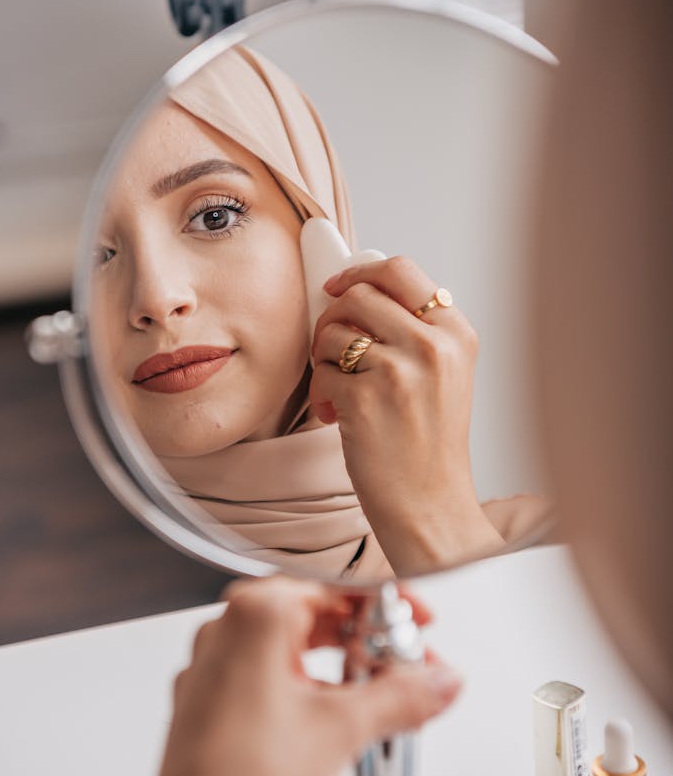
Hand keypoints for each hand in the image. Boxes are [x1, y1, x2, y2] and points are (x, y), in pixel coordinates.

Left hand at [131, 577, 460, 775]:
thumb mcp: (342, 731)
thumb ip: (400, 696)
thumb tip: (435, 680)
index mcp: (254, 617)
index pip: (336, 586)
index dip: (388, 602)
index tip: (417, 619)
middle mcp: (223, 634)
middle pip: (312, 613)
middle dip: (366, 638)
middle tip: (405, 661)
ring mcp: (210, 671)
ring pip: (289, 648)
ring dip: (339, 666)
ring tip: (377, 695)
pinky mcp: (207, 707)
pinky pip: (265, 678)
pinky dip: (306, 689)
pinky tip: (334, 720)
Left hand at [310, 257, 503, 572]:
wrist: (429, 504)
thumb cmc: (430, 444)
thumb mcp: (445, 374)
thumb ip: (413, 329)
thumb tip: (357, 288)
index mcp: (455, 333)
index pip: (400, 270)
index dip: (359, 270)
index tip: (338, 284)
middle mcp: (432, 345)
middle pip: (358, 294)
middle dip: (333, 318)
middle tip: (332, 349)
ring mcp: (399, 370)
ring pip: (333, 331)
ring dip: (324, 360)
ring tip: (339, 391)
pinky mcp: (365, 397)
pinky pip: (321, 370)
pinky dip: (320, 392)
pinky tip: (337, 416)